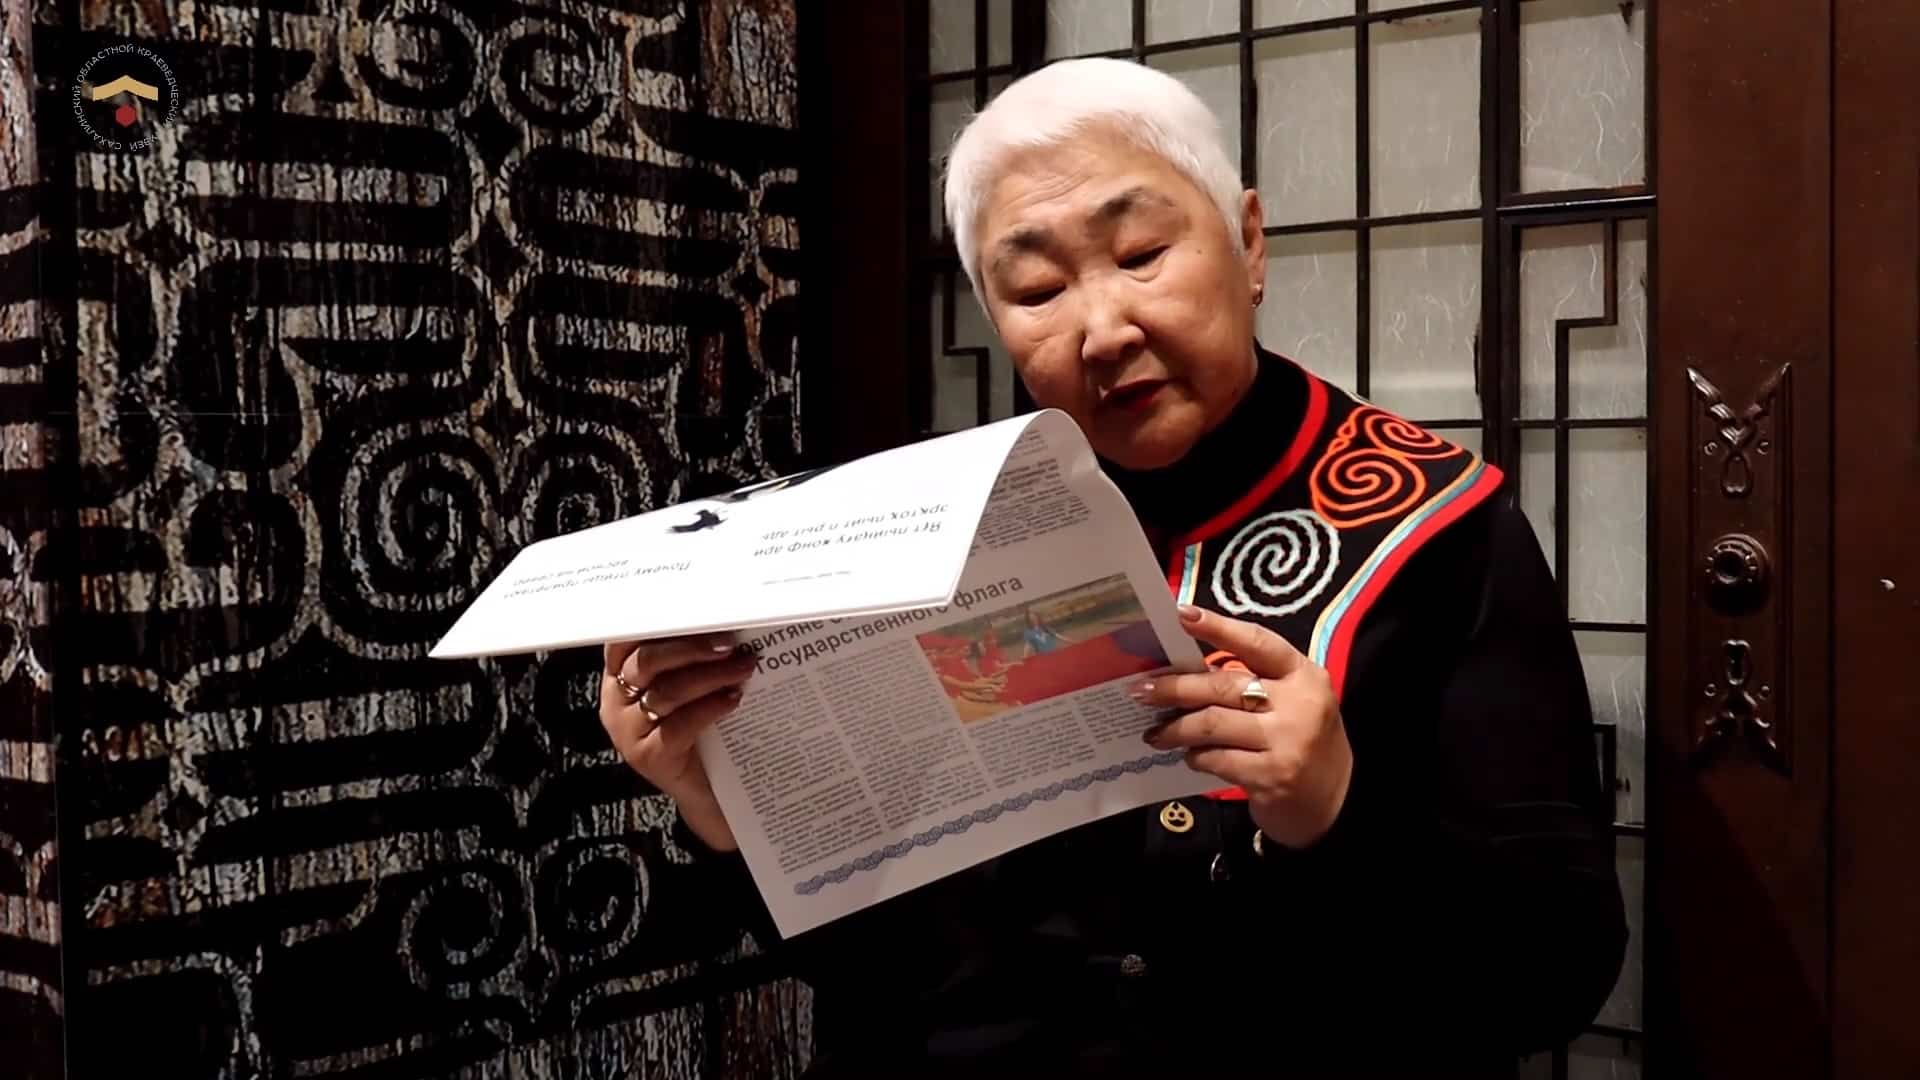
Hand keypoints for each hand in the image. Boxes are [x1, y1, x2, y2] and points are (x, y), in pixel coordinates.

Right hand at [600, 632, 757, 852]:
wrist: (706, 788)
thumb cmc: (699, 726)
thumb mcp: (687, 686)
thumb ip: (689, 656)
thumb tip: (722, 619)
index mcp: (619, 675)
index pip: (625, 638)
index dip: (655, 622)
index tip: (692, 608)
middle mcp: (615, 700)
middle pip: (648, 661)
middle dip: (693, 646)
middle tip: (730, 642)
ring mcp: (628, 731)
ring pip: (667, 691)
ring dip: (711, 675)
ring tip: (744, 667)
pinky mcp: (648, 756)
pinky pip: (679, 725)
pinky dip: (710, 708)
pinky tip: (733, 699)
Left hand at [1133, 604, 1352, 849]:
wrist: (1334, 802)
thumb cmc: (1301, 741)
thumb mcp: (1292, 703)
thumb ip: (1253, 684)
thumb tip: (1185, 672)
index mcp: (1304, 675)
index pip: (1258, 642)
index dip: (1219, 627)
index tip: (1182, 615)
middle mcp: (1300, 704)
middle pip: (1224, 685)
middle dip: (1177, 687)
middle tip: (1143, 691)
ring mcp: (1287, 742)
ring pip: (1213, 724)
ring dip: (1176, 728)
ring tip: (1155, 732)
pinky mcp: (1271, 777)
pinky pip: (1217, 759)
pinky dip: (1195, 756)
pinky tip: (1189, 757)